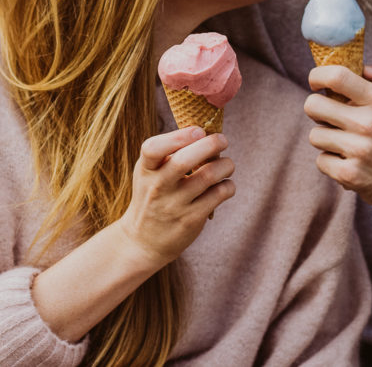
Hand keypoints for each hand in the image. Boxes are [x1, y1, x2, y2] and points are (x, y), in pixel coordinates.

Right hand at [117, 126, 234, 267]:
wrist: (143, 241)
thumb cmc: (152, 195)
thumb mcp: (149, 172)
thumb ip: (170, 153)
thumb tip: (207, 132)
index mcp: (146, 169)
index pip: (153, 148)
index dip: (178, 137)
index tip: (198, 131)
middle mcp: (158, 187)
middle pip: (184, 161)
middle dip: (210, 144)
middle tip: (223, 140)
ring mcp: (175, 205)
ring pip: (209, 176)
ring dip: (226, 164)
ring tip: (228, 164)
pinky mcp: (191, 219)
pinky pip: (219, 195)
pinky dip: (228, 185)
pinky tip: (225, 185)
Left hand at [304, 58, 371, 217]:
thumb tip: (365, 67)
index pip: (336, 77)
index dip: (318, 76)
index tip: (317, 82)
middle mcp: (367, 124)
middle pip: (313, 106)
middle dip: (316, 108)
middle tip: (329, 115)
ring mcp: (357, 151)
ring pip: (315, 135)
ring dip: (326, 138)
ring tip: (346, 142)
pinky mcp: (349, 175)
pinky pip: (321, 160)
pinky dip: (331, 162)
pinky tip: (349, 161)